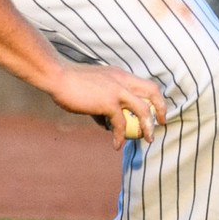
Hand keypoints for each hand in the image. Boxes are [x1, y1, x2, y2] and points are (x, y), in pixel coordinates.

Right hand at [47, 62, 167, 142]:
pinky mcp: (108, 102)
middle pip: (152, 91)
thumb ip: (102, 103)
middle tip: (160, 124)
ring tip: (147, 139)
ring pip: (143, 109)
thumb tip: (104, 121)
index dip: (154, 98)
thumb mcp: (92, 88)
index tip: (155, 111)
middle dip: (161, 108)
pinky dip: (120, 136)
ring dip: (148, 127)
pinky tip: (115, 145)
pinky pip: (121, 124)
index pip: (145, 83)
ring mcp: (117, 90)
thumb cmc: (69, 83)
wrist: (57, 76)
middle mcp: (122, 80)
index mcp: (119, 74)